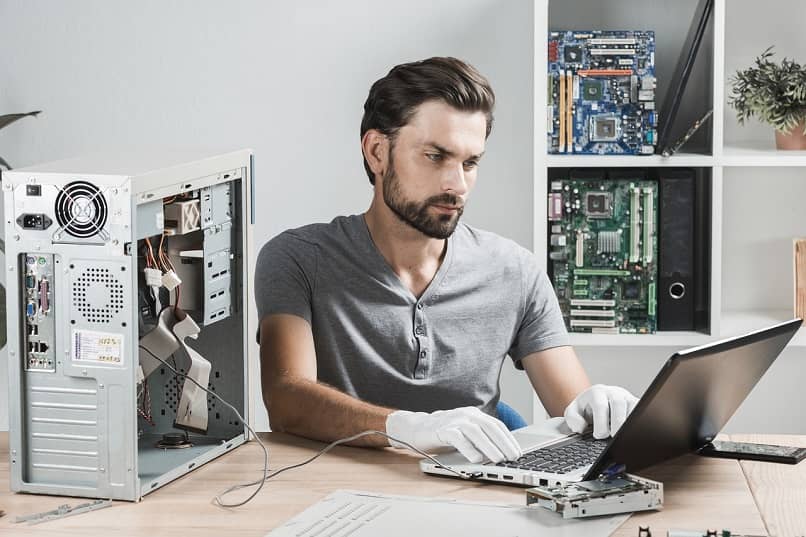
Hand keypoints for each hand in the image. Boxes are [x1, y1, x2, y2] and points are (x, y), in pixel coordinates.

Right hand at [385, 407, 522, 462]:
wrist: (415, 428)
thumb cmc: (443, 433)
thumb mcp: (464, 434)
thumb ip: (479, 439)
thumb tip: (500, 453)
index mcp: (474, 414)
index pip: (496, 425)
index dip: (508, 439)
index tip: (518, 452)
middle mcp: (466, 414)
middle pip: (489, 427)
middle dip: (503, 443)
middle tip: (513, 457)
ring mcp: (453, 420)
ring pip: (476, 432)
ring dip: (489, 446)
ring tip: (498, 459)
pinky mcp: (442, 429)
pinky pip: (458, 438)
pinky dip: (468, 448)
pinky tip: (476, 459)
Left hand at [563, 384, 638, 438]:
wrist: (594, 403)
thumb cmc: (585, 409)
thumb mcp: (573, 412)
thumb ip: (572, 419)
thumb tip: (581, 427)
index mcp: (596, 393)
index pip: (600, 406)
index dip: (600, 423)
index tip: (599, 436)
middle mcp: (613, 392)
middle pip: (618, 403)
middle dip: (616, 423)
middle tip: (614, 437)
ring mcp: (626, 397)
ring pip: (633, 406)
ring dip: (629, 422)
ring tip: (624, 435)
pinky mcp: (635, 404)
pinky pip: (641, 410)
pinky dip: (639, 421)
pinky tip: (633, 432)